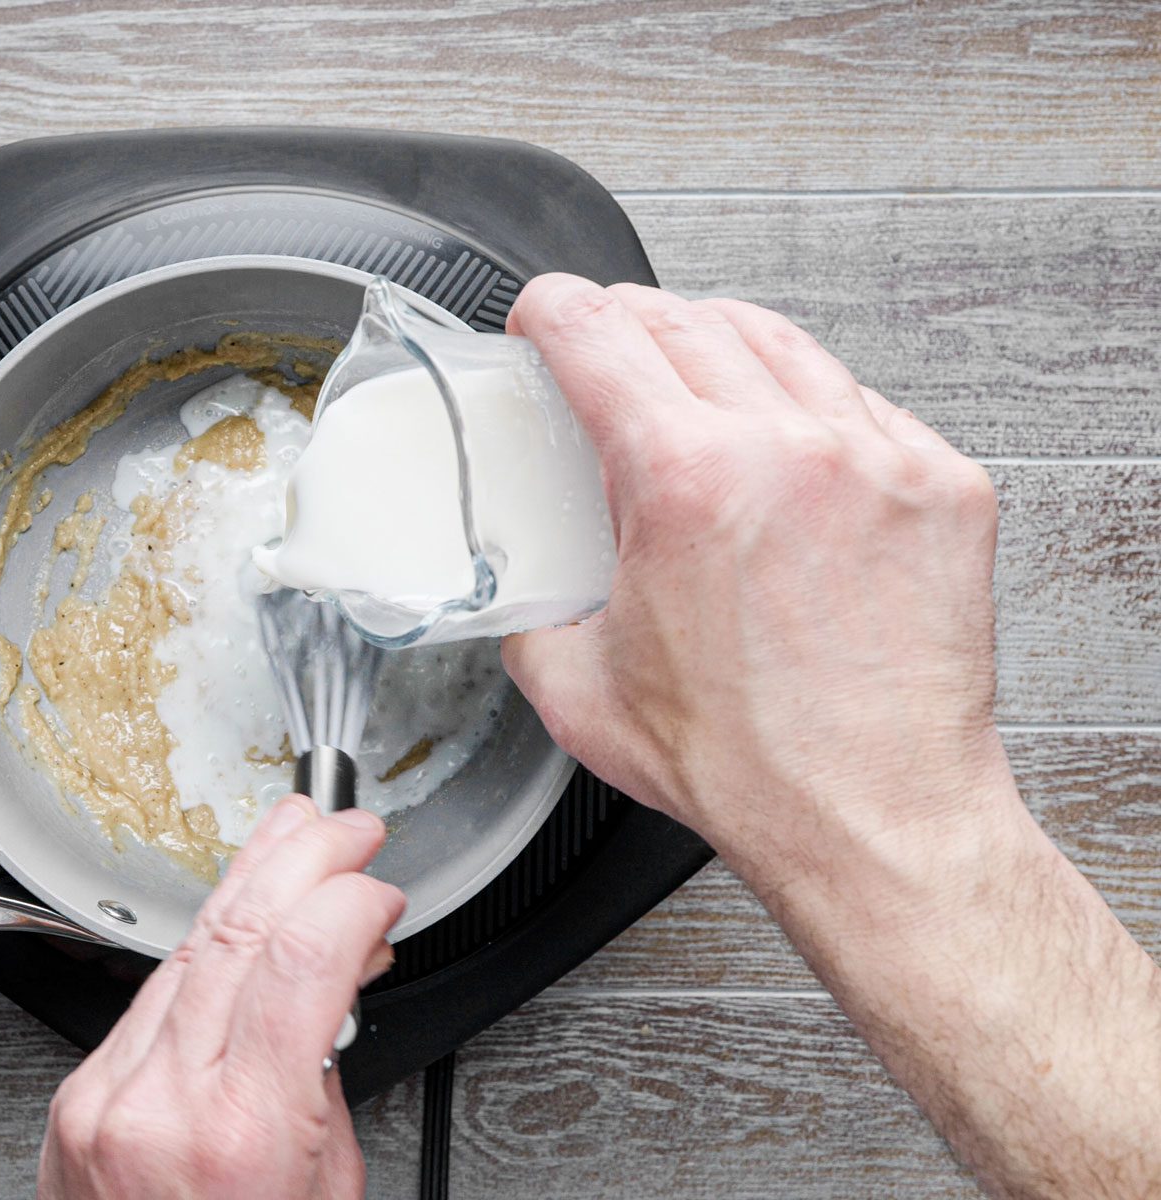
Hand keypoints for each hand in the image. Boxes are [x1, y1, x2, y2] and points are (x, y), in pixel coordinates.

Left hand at [38, 795, 403, 1199]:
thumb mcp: (326, 1194)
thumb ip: (319, 1087)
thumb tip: (320, 999)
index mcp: (240, 1135)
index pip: (299, 958)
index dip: (349, 899)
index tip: (380, 889)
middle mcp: (159, 1105)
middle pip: (236, 930)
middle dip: (300, 859)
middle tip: (345, 829)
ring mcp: (104, 1098)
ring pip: (185, 950)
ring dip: (248, 886)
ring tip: (291, 846)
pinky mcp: (77, 1102)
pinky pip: (149, 1000)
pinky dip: (204, 953)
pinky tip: (236, 928)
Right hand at [501, 274, 1011, 876]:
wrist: (873, 815)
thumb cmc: (750, 765)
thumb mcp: (578, 692)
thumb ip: (531, 616)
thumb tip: (524, 594)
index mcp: (684, 481)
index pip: (599, 337)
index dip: (553, 309)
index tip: (545, 310)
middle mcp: (785, 449)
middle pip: (686, 319)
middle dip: (626, 316)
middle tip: (606, 338)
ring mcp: (875, 459)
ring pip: (781, 341)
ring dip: (717, 338)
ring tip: (694, 363)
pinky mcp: (941, 487)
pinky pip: (861, 400)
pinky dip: (808, 399)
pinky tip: (785, 431)